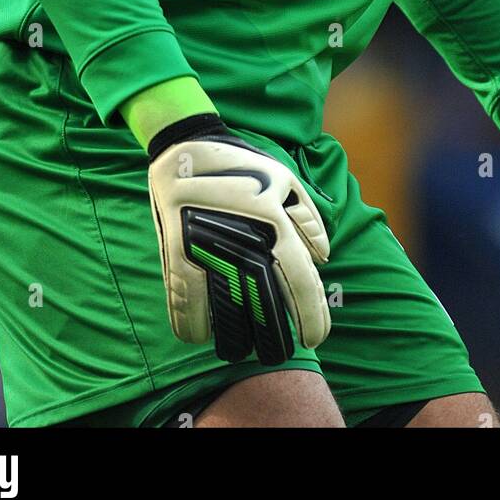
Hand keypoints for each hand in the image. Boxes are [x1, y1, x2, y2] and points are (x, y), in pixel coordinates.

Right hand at [146, 114, 330, 363]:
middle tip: (279, 352)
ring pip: (226, 319)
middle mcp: (245, 244)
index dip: (312, 319)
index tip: (314, 338)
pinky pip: (185, 308)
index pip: (302, 286)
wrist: (185, 146)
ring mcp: (209, 251)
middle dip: (277, 342)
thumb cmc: (241, 164)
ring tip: (244, 348)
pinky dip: (194, 329)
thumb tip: (322, 259)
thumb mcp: (285, 180)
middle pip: (266, 313)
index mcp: (277, 226)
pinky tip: (205, 334)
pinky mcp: (177, 255)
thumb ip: (308, 221)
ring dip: (237, 342)